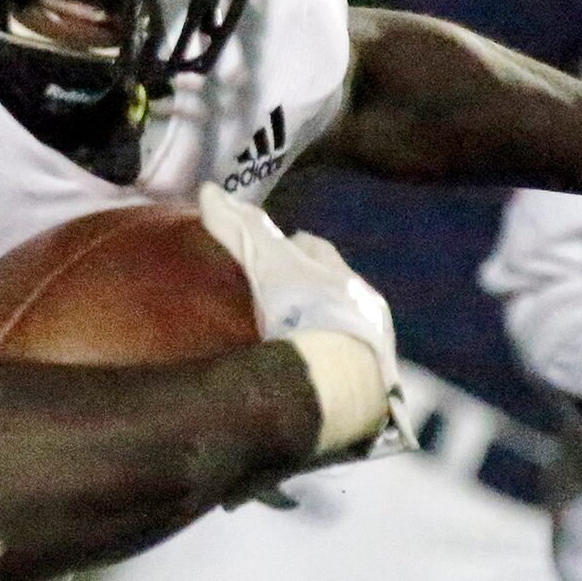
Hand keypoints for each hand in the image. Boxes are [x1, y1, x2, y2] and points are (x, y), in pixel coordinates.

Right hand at [197, 185, 404, 455]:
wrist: (340, 383)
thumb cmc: (306, 314)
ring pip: (344, 328)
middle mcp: (365, 308)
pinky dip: (328, 364)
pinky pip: (346, 368)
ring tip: (291, 338)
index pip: (318, 249)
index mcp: (344, 276)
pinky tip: (309, 376)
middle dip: (312, 287)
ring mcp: (372, 350)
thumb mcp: (269, 265)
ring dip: (323, 327)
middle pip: (335, 288)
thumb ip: (243, 230)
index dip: (297, 245)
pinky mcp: (370, 390)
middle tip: (279, 294)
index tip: (280, 246)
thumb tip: (209, 190)